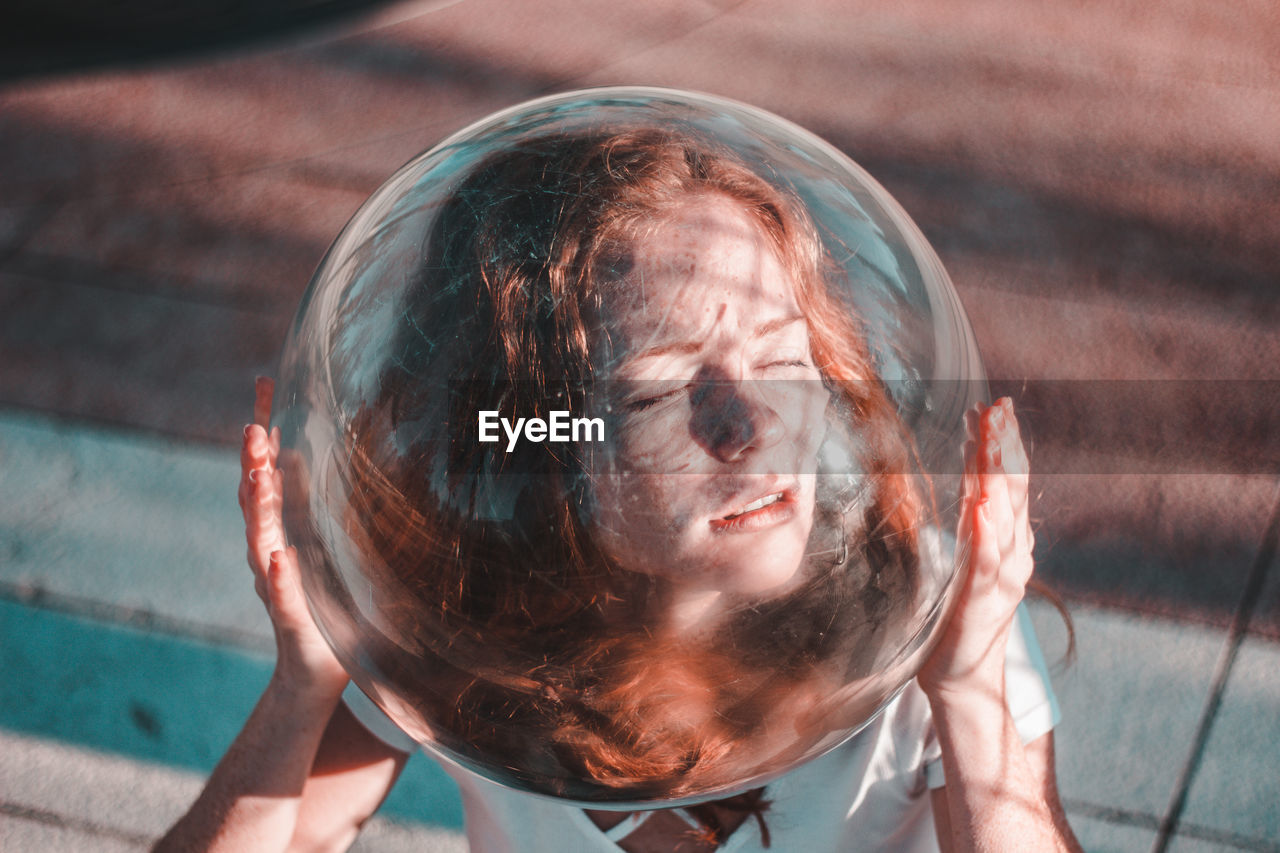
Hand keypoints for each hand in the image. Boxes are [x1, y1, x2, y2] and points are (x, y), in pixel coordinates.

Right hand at [239, 377, 348, 698]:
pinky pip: (283, 594)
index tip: (265, 382)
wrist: (317, 674)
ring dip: (259, 506)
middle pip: (257, 495)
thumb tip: (396, 455)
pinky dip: (281, 577)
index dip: (267, 425)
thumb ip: (356, 504)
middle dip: (254, 459)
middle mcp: (274, 548)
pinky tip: (281, 558)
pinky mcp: (290, 618)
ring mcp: (276, 582)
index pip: (272, 466)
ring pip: (261, 538)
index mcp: (288, 526)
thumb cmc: (336, 606)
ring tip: (258, 475)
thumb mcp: (348, 546)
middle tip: (255, 425)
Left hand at [917, 397, 1032, 704]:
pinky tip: (982, 505)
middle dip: (1004, 446)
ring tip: (993, 438)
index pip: (1003, 483)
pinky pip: (984, 561)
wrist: (962, 676)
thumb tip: (972, 487)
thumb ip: (974, 526)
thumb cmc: (959, 618)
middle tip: (997, 407)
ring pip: (1002, 515)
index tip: (990, 408)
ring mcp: (1001, 576)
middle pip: (1010, 490)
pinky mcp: (981, 600)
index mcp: (1005, 542)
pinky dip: (985, 532)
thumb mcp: (967, 561)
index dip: (999, 446)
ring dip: (997, 474)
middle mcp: (1011, 553)